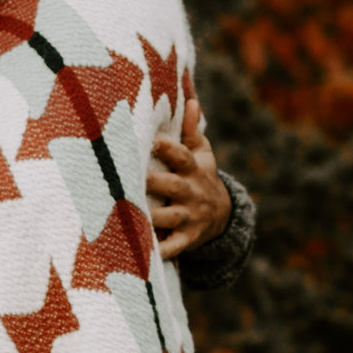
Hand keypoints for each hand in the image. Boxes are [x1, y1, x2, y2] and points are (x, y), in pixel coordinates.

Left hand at [146, 97, 232, 258]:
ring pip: (170, 217)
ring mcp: (190, 217)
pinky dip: (162, 251)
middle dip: (155, 183)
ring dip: (152, 218)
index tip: (152, 141)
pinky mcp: (187, 239)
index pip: (182, 157)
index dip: (169, 149)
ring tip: (129, 215)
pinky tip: (145, 253)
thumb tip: (191, 100)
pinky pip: (174, 247)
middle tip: (133, 178)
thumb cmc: (201, 176)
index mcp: (194, 169)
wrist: (223, 216)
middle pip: (173, 186)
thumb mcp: (202, 153)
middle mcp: (192, 192)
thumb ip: (192, 129)